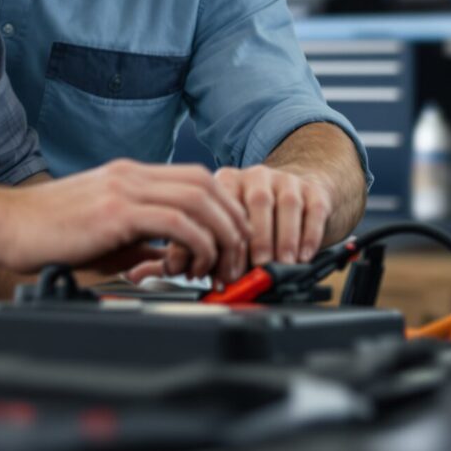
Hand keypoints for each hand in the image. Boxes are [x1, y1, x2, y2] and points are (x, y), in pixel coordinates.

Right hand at [0, 160, 250, 281]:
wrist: (2, 225)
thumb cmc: (43, 232)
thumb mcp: (104, 236)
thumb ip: (139, 243)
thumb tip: (169, 259)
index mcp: (130, 176)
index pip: (197, 179)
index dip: (224, 208)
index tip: (231, 241)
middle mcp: (131, 175)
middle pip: (208, 184)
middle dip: (233, 222)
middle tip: (237, 257)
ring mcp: (123, 189)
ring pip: (199, 198)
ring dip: (220, 234)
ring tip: (218, 266)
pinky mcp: (115, 211)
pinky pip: (175, 220)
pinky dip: (195, 243)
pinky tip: (188, 266)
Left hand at [127, 165, 334, 282]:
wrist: (291, 196)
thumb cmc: (238, 223)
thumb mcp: (208, 233)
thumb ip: (176, 255)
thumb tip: (136, 273)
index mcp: (221, 183)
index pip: (212, 204)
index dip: (205, 239)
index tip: (200, 270)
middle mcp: (253, 177)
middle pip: (253, 204)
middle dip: (246, 241)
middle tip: (240, 273)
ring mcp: (284, 181)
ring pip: (284, 205)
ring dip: (279, 238)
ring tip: (273, 265)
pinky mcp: (313, 190)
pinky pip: (312, 210)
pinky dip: (308, 234)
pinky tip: (301, 256)